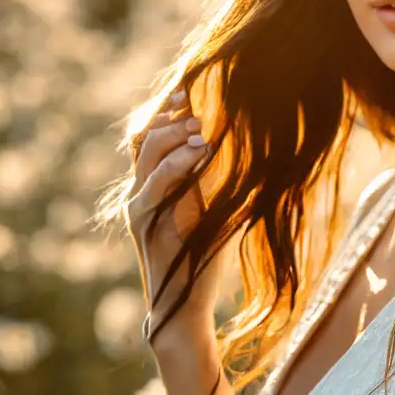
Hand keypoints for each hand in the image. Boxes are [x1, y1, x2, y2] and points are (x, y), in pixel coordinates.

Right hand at [126, 91, 224, 349]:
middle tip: (197, 101)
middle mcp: (141, 189)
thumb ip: (223, 179)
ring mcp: (138, 205)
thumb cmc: (206, 259)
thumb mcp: (219, 209)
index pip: (153, 132)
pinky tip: (200, 151)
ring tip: (201, 125)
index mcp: (156, 183)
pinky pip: (153, 186)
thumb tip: (256, 148)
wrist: (186, 307)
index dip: (169, 108)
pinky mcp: (143, 223)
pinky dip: (176, 164)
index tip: (193, 87)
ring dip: (173, 133)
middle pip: (143, 134)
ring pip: (144, 152)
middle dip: (168, 112)